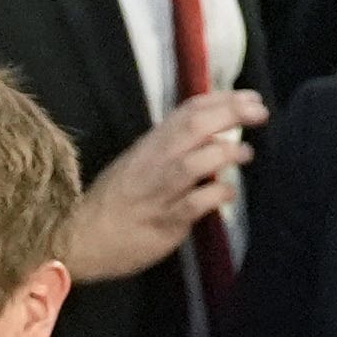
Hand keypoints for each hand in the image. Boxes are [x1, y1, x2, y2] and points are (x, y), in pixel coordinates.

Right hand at [69, 88, 264, 282]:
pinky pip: (195, 204)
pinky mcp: (163, 222)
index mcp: (149, 145)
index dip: (222, 99)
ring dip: (227, 154)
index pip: (188, 111)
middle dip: (231, 114)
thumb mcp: (137, 165)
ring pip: (195, 162)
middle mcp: (154, 162)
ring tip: (246, 155)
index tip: (250, 97)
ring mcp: (158, 192)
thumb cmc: (112, 203)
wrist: (76, 239)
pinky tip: (228, 193)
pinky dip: (217, 194)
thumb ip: (171, 151)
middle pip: (195, 127)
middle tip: (260, 113)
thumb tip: (212, 138)